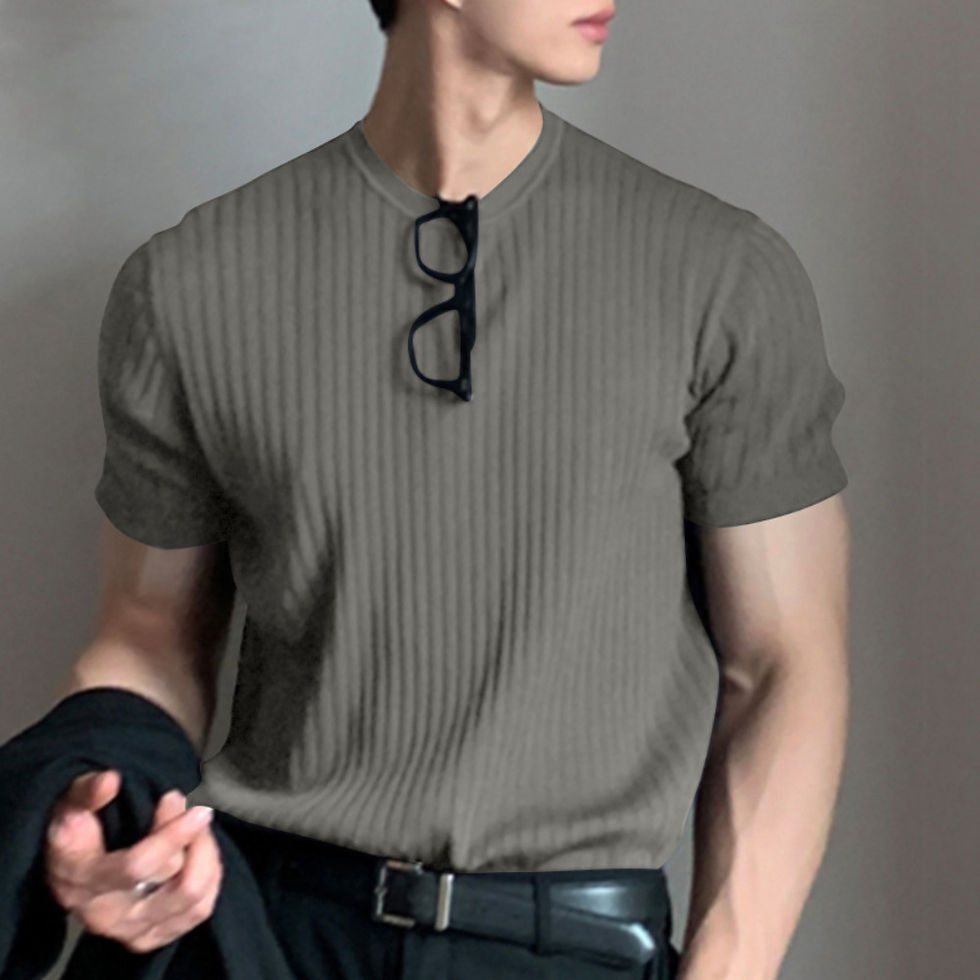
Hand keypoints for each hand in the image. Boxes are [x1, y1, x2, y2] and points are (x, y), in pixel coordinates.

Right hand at [43, 768, 221, 953]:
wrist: (67, 869)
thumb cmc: (74, 829)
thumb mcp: (70, 803)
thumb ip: (87, 791)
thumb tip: (110, 781)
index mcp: (81, 879)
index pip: (137, 865)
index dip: (171, 833)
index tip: (181, 798)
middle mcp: (104, 913)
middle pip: (172, 880)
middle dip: (191, 835)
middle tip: (193, 808)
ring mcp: (129, 931)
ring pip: (192, 898)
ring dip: (206, 855)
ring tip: (199, 827)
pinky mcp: (150, 937)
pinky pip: (199, 911)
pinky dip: (210, 877)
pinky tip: (202, 853)